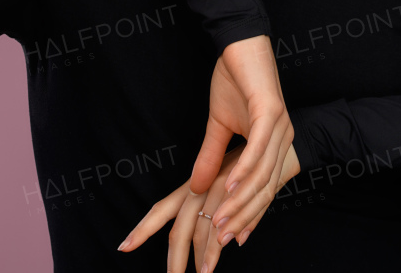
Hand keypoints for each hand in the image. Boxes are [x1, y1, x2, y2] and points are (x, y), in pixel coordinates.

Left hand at [119, 142, 300, 272]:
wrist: (277, 142)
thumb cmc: (248, 166)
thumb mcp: (228, 188)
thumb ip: (229, 215)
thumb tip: (233, 243)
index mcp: (192, 188)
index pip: (161, 210)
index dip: (142, 229)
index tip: (123, 247)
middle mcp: (201, 188)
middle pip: (180, 228)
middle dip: (175, 258)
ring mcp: (219, 188)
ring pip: (206, 229)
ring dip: (206, 255)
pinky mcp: (238, 186)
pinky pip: (231, 217)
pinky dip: (227, 236)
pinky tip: (228, 246)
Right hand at [190, 36, 292, 225]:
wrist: (240, 43)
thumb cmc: (233, 80)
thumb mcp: (218, 125)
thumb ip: (211, 156)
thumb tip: (196, 186)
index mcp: (275, 143)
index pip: (263, 188)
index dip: (248, 215)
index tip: (230, 239)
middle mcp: (283, 139)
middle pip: (265, 188)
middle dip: (243, 217)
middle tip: (222, 242)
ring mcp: (280, 127)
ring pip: (262, 174)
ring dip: (240, 201)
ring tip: (221, 222)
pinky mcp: (271, 113)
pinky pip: (258, 149)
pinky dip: (243, 170)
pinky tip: (228, 187)